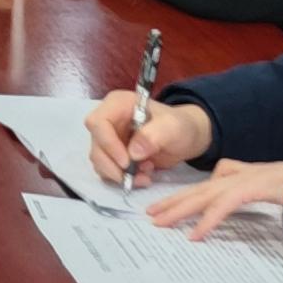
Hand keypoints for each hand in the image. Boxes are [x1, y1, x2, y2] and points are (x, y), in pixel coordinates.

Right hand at [80, 91, 210, 191]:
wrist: (187, 137)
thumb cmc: (180, 126)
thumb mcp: (173, 127)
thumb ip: (153, 136)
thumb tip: (132, 153)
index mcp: (118, 104)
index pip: (98, 123)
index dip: (108, 144)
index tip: (127, 162)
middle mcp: (108, 120)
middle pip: (96, 145)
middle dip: (113, 165)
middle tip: (135, 176)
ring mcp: (109, 138)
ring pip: (99, 160)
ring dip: (119, 174)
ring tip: (145, 175)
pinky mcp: (112, 154)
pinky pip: (107, 170)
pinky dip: (122, 179)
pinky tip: (142, 177)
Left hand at [146, 160, 282, 238]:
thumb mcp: (263, 185)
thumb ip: (243, 185)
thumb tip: (225, 192)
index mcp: (237, 174)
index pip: (202, 187)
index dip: (181, 196)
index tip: (161, 208)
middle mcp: (236, 175)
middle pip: (196, 190)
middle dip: (172, 202)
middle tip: (149, 215)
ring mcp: (244, 180)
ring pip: (204, 196)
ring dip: (181, 210)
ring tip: (161, 223)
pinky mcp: (253, 188)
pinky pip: (225, 207)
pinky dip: (209, 221)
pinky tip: (195, 234)